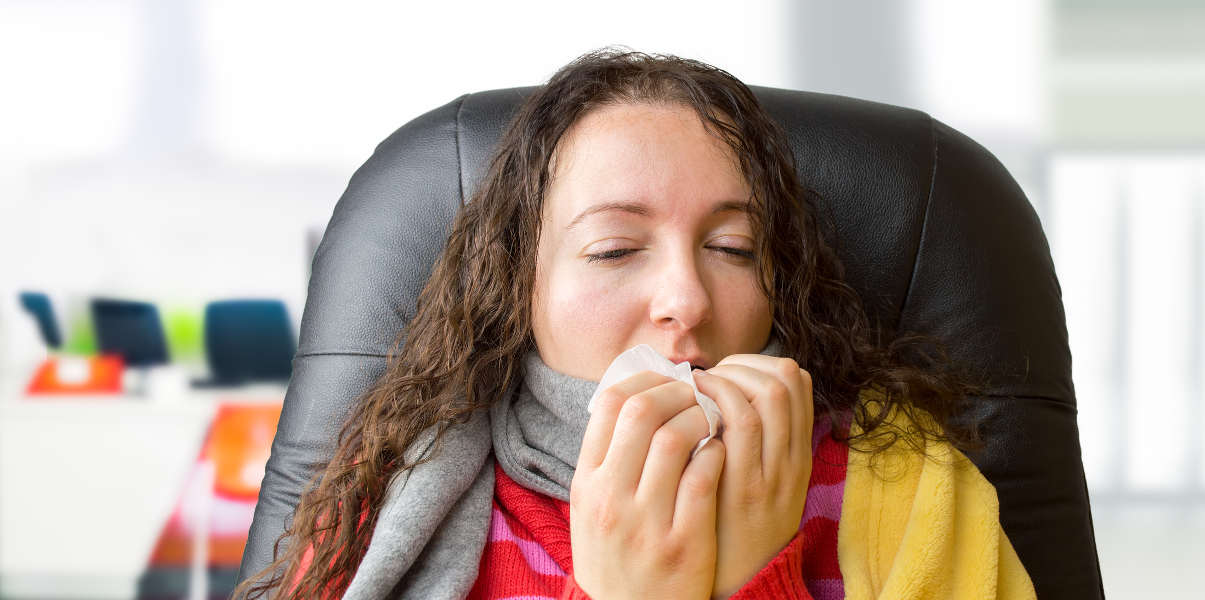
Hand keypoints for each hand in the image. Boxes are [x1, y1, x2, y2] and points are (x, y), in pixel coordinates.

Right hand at [569, 370, 724, 599]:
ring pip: (674, 439)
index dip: (643, 380)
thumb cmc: (615, 556)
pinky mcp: (682, 542)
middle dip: (676, 393)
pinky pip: (703, 477)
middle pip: (640, 411)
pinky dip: (716, 454)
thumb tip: (636, 399)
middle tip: (696, 395)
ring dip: (700, 419)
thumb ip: (609, 459)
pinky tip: (720, 453)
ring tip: (711, 422)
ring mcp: (645, 521)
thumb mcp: (593, 507)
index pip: (607, 404)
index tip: (666, 382)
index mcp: (586, 482)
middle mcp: (609, 497)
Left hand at [692, 356, 813, 598]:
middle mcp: (793, 458)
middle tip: (712, 376)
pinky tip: (692, 402)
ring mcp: (773, 471)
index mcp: (798, 454)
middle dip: (744, 364)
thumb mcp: (759, 481)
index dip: (760, 364)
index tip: (728, 373)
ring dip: (729, 376)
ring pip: (768, 394)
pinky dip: (718, 399)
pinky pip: (742, 424)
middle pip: (786, 379)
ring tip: (699, 385)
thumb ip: (752, 442)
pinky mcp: (746, 485)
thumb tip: (726, 392)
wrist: (737, 582)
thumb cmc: (731, 524)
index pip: (798, 382)